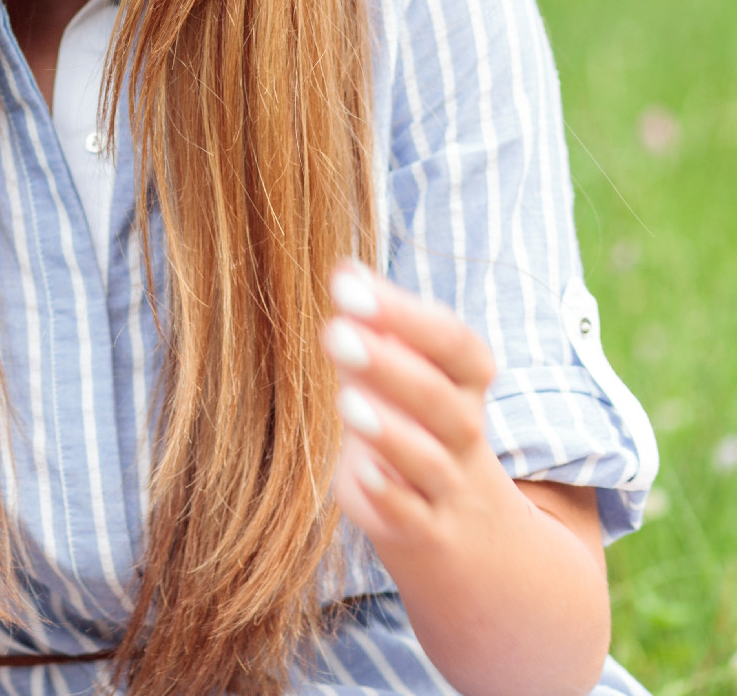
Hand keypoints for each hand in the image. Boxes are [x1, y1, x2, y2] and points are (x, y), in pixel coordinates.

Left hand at [321, 260, 516, 556]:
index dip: (406, 315)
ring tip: (348, 403)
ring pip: (430, 460)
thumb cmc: (424, 437)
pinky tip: (360, 473)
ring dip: (391, 432)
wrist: (478, 544)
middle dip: (392, 366)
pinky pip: (414, 518)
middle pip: (443, 400)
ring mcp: (448, 488)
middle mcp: (463, 436)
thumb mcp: (411, 385)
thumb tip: (345, 270)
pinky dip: (392, 497)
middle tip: (335, 331)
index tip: (345, 284)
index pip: (455, 345)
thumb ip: (379, 335)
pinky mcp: (425, 533)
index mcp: (464, 388)